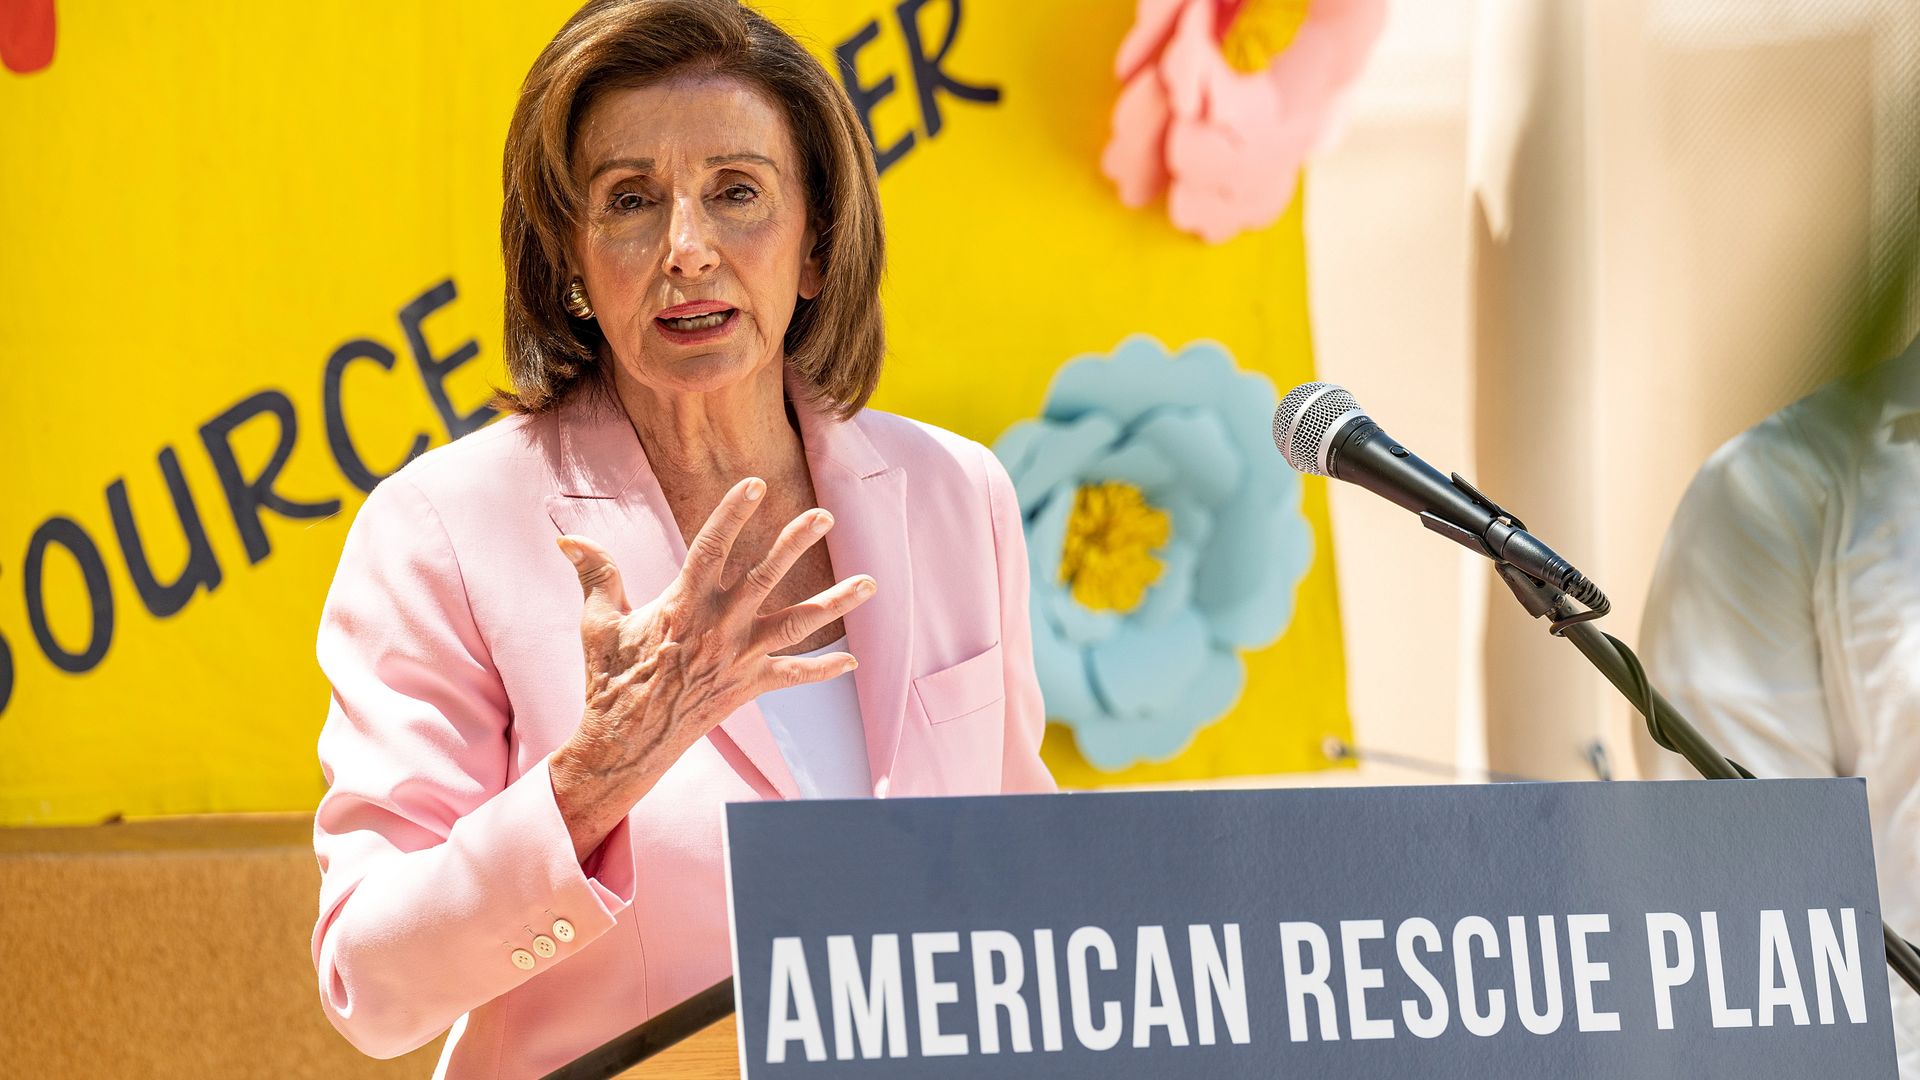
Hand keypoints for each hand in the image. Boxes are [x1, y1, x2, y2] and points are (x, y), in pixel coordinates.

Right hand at [549, 476, 875, 860]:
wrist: (626, 744)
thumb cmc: (610, 681)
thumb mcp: (598, 624)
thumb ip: (595, 575)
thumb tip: (566, 538)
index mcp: (683, 605)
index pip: (712, 547)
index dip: (732, 513)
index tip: (754, 483)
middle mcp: (719, 627)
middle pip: (766, 577)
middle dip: (795, 543)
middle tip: (824, 515)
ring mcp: (739, 658)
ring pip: (796, 623)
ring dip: (835, 603)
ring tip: (870, 583)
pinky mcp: (749, 687)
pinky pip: (793, 677)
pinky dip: (823, 670)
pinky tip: (851, 661)